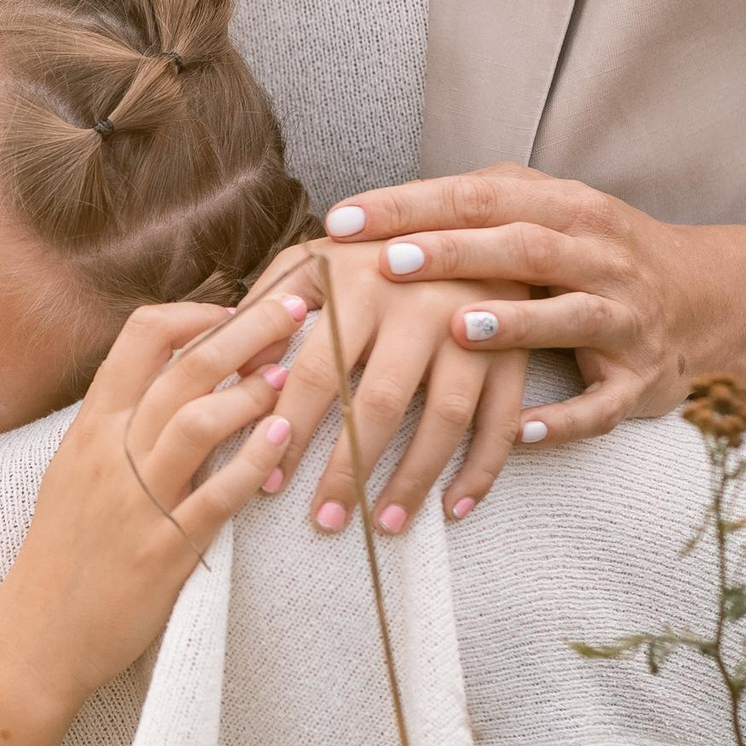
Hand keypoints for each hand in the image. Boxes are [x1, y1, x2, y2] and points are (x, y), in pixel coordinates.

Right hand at [0, 291, 309, 719]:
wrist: (37, 636)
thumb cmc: (64, 551)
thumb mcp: (78, 470)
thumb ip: (121, 424)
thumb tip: (176, 378)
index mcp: (91, 426)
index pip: (141, 336)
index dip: (197, 314)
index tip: (238, 309)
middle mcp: (111, 452)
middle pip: (183, 366)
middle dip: (246, 329)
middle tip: (295, 306)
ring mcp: (137, 500)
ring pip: (196, 420)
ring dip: (249, 390)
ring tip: (289, 375)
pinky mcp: (164, 550)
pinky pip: (216, 496)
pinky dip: (254, 462)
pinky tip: (283, 439)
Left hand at [243, 239, 530, 533]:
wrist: (472, 219)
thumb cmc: (372, 251)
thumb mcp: (316, 258)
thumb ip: (269, 303)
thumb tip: (231, 364)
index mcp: (360, 277)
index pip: (316, 368)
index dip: (292, 428)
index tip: (269, 480)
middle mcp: (419, 301)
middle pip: (379, 402)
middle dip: (348, 470)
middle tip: (324, 522)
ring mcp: (474, 327)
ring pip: (444, 419)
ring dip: (413, 480)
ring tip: (384, 526)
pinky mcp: (514, 350)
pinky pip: (501, 421)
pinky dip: (482, 470)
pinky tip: (455, 508)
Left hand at [316, 162, 745, 442]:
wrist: (707, 297)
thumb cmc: (591, 251)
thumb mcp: (546, 209)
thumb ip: (473, 204)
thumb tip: (371, 214)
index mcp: (565, 208)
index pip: (478, 196)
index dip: (412, 206)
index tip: (343, 219)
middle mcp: (599, 256)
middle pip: (523, 248)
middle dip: (455, 254)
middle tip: (389, 263)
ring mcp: (624, 317)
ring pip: (570, 316)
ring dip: (515, 324)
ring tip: (457, 329)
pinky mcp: (640, 379)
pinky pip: (602, 404)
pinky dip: (562, 418)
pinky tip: (519, 432)